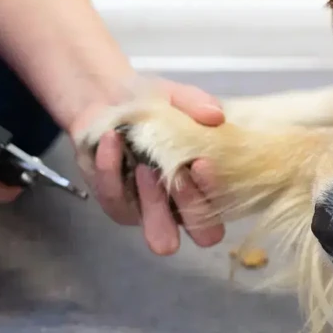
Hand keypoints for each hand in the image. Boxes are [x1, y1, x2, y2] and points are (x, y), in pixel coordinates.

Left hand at [72, 77, 226, 255]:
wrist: (106, 98)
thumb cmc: (151, 105)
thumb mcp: (176, 96)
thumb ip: (197, 103)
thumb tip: (217, 115)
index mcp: (207, 182)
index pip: (226, 205)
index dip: (217, 192)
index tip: (202, 162)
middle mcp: (184, 206)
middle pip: (205, 236)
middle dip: (194, 207)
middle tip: (180, 174)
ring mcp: (149, 212)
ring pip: (160, 234)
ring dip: (154, 199)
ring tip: (144, 164)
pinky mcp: (115, 204)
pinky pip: (115, 198)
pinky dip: (112, 168)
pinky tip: (112, 139)